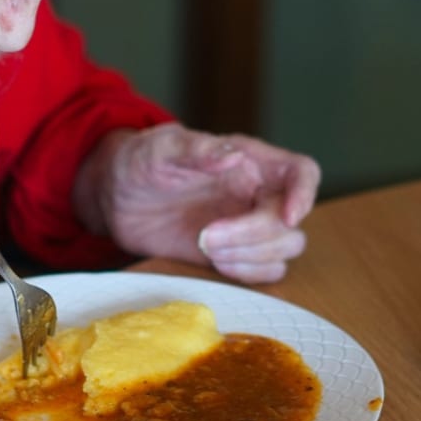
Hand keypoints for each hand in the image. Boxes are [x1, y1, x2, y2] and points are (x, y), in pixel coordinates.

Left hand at [78, 124, 319, 283]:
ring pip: (285, 249)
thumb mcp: (162, 148)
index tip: (287, 215)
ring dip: (251, 257)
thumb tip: (235, 156)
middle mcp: (257, 193)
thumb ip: (198, 151)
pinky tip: (214, 262)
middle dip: (254, 235)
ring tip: (206, 247)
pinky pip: (266, 271)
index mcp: (251, 160)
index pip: (301, 172)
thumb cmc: (141, 161)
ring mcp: (247, 226)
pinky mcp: (233, 254)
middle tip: (206, 237)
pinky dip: (246, 273)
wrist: (115, 197)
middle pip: (292, 222)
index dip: (305, 194)